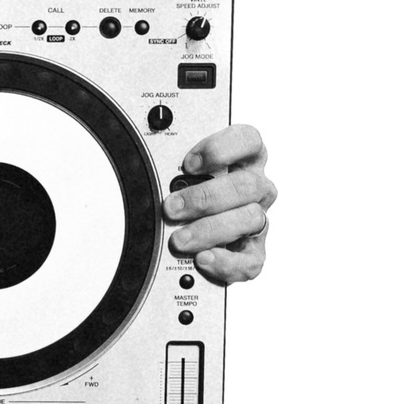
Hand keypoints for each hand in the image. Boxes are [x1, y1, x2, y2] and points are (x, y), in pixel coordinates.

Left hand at [161, 124, 274, 285]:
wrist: (182, 243)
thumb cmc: (184, 201)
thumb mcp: (175, 179)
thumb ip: (171, 170)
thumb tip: (147, 170)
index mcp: (243, 160)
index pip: (249, 141)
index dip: (222, 148)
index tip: (189, 163)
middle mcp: (255, 188)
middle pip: (246, 185)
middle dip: (205, 197)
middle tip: (171, 207)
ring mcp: (256, 221)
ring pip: (250, 219)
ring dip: (210, 230)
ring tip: (179, 240)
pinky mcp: (252, 254)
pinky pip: (250, 261)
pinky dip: (226, 262)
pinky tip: (203, 259)